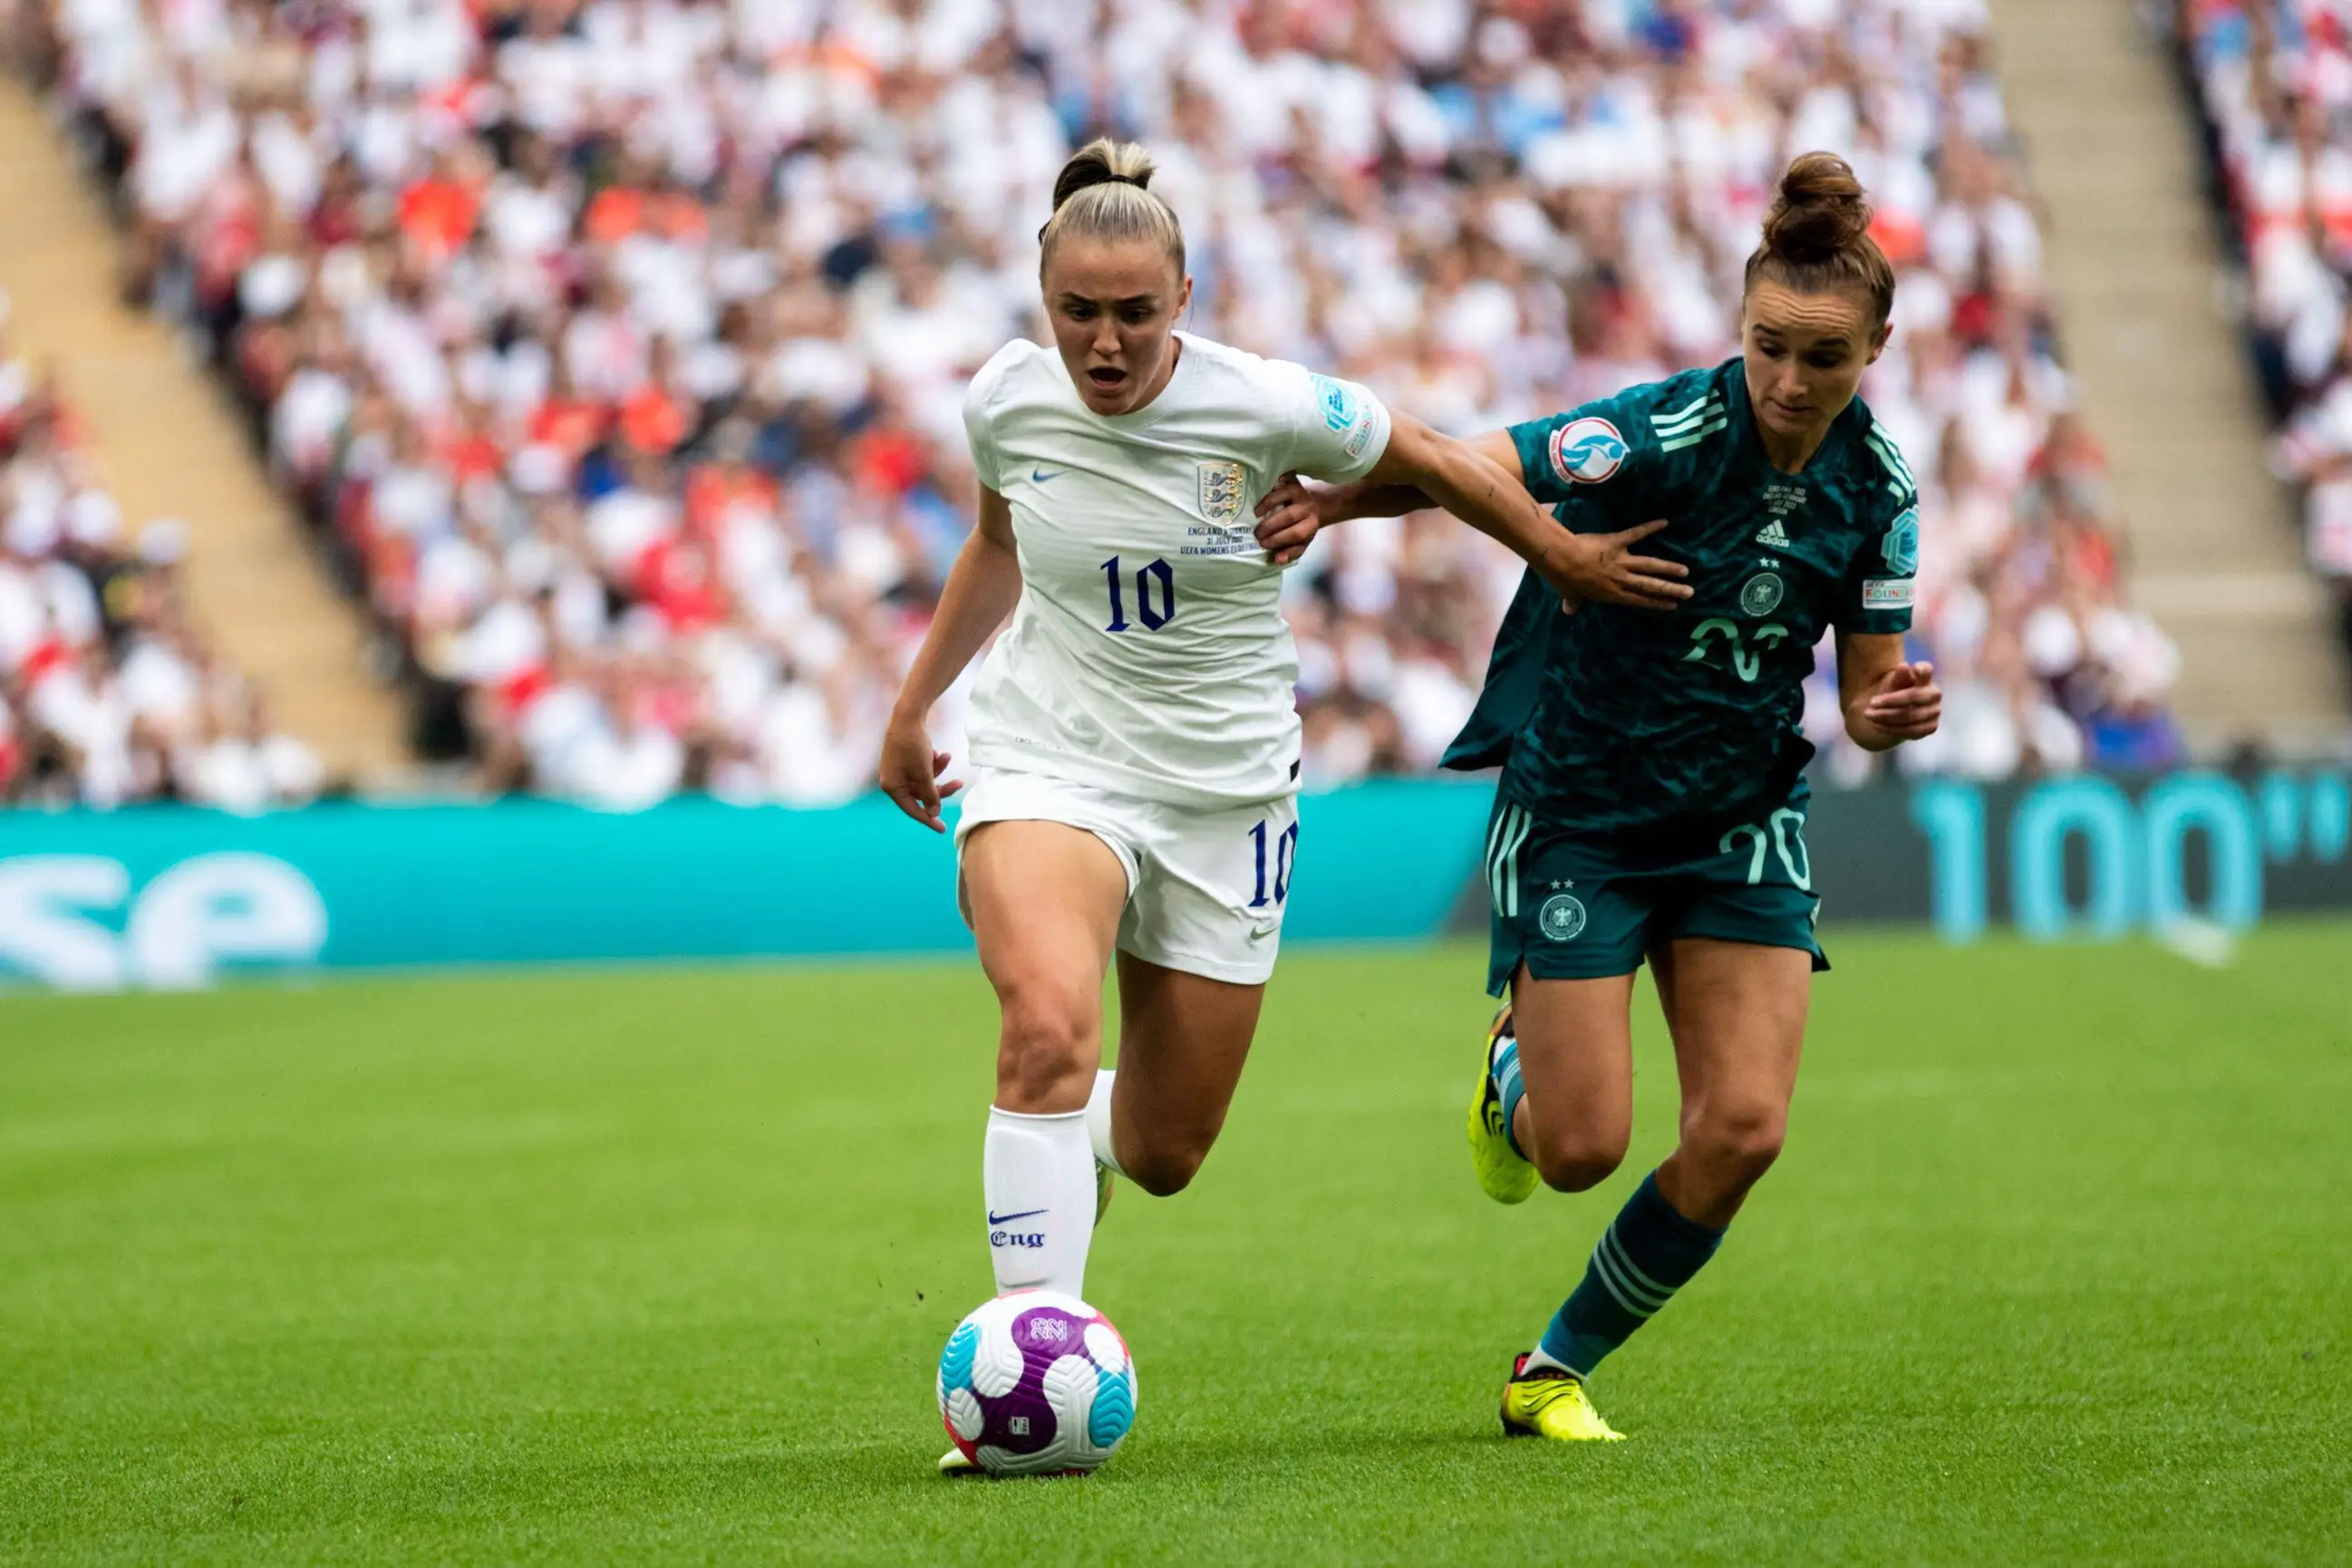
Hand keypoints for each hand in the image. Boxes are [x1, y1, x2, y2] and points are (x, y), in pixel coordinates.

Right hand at [878, 713, 961, 830]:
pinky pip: (922, 768)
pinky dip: (932, 762)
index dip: (928, 819)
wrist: (908, 715)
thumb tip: (934, 813)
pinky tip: (937, 751)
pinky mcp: (904, 758)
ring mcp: (898, 769)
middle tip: (959, 784)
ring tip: (946, 756)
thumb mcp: (925, 774)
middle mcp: (893, 779)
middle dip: (940, 787)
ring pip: (924, 779)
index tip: (942, 829)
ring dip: (938, 770)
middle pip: (920, 793)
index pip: (911, 809)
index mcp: (892, 786)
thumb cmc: (913, 746)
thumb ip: (930, 795)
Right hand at [1252, 472, 1333, 564]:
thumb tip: (1278, 560)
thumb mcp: (1301, 543)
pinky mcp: (1293, 480)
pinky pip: (1281, 480)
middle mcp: (1308, 507)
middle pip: (1289, 515)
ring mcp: (1300, 492)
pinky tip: (1259, 492)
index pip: (1296, 533)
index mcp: (1311, 525)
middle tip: (1257, 533)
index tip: (1263, 544)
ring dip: (1268, 503)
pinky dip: (1271, 484)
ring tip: (1255, 513)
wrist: (1316, 506)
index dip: (1279, 540)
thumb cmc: (1303, 528)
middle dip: (1271, 525)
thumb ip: (1291, 553)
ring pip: (1285, 494)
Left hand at [1538, 519, 1691, 611]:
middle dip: (1671, 589)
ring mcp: (1620, 560)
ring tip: (1685, 570)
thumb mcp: (1569, 594)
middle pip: (1650, 586)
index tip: (1673, 605)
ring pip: (1649, 565)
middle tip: (1690, 592)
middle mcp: (1621, 579)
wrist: (1561, 559)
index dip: (1656, 603)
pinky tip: (1665, 522)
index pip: (1639, 600)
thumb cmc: (1564, 578)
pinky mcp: (1617, 541)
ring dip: (1668, 567)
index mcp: (1611, 593)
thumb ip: (1573, 602)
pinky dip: (1650, 526)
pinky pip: (1636, 533)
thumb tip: (1568, 611)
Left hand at [1848, 660, 1941, 748]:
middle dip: (1891, 701)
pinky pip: (1912, 731)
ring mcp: (1935, 711)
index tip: (1914, 668)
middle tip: (1871, 703)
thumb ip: (1898, 676)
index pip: (1927, 670)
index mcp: (1925, 677)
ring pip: (1911, 716)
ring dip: (1887, 717)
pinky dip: (1892, 729)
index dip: (1922, 670)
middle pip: (1914, 696)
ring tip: (1869, 715)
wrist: (1892, 713)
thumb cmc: (1893, 692)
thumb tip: (1903, 666)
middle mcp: (1934, 693)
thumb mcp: (1892, 682)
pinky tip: (1877, 726)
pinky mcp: (1931, 726)